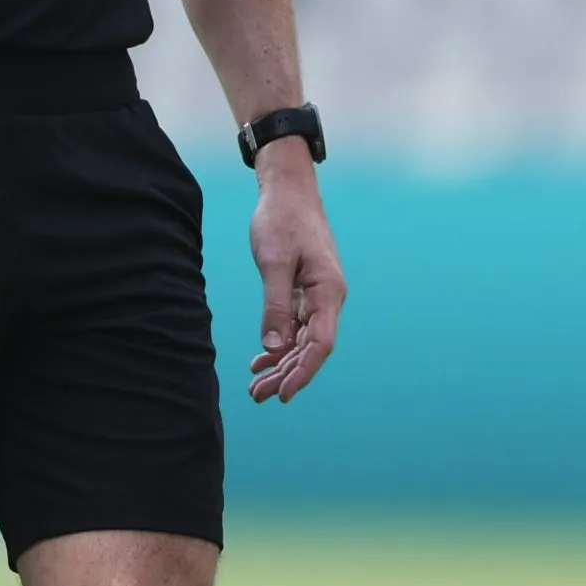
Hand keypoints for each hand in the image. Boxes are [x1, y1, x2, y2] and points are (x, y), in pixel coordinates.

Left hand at [246, 140, 343, 403]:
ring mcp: (317, 296)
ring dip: (280, 364)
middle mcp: (328, 298)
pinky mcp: (304, 291)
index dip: (302, 372)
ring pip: (301, 340)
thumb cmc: (282, 220)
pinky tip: (260, 360)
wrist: (287, 189)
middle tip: (258, 396)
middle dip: (286, 374)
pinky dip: (278, 344)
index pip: (320, 344)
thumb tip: (273, 347)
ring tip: (256, 387)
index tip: (283, 394)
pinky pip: (294, 326)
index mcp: (329, 291)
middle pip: (310, 348)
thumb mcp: (274, 262)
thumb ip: (275, 305)